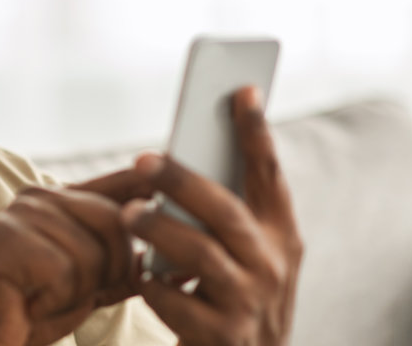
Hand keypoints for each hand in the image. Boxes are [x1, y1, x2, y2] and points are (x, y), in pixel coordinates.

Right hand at [0, 168, 153, 345]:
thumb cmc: (24, 310)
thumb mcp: (84, 287)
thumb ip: (118, 267)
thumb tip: (166, 259)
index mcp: (59, 200)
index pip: (120, 182)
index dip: (152, 191)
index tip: (176, 205)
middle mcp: (41, 197)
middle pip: (118, 222)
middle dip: (111, 270)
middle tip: (74, 294)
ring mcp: (23, 214)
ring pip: (95, 253)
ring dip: (78, 291)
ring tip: (43, 298)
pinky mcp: (10, 239)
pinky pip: (66, 271)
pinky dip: (54, 299)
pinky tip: (29, 302)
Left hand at [124, 86, 303, 344]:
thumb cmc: (238, 301)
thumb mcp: (250, 258)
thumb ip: (230, 217)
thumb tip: (180, 161)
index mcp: (282, 236)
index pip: (270, 175)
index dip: (255, 132)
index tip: (241, 90)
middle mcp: (273, 265)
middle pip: (227, 210)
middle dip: (185, 181)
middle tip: (146, 159)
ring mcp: (249, 302)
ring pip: (201, 254)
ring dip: (160, 229)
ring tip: (129, 214)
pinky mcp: (223, 335)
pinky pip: (178, 302)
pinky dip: (154, 284)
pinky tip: (139, 274)